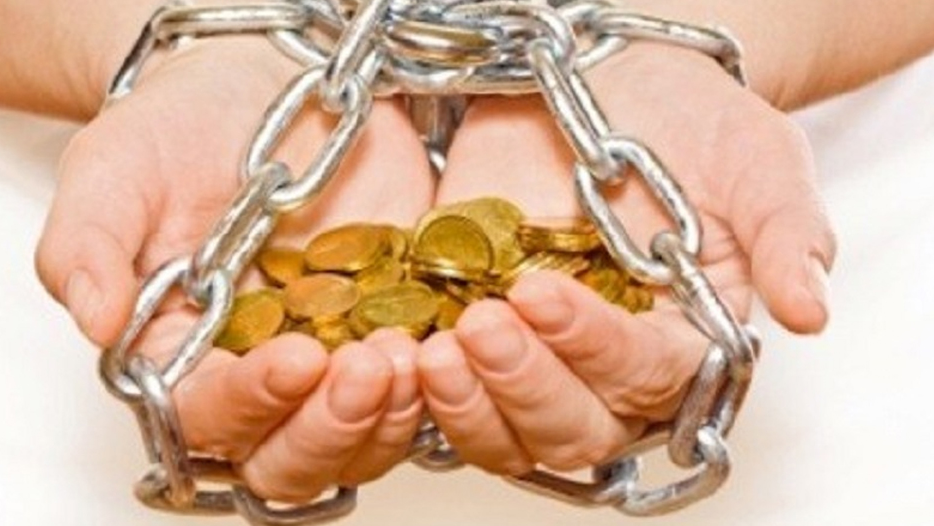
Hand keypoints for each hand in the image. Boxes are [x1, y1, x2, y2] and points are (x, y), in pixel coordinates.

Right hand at [34, 39, 433, 500]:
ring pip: (366, 437)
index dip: (252, 403)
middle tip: (366, 371)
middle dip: (332, 428)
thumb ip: (86, 246)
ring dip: (395, 415)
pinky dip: (443, 376)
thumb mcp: (114, 172)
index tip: (293, 359)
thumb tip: (93, 320)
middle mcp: (260, 371)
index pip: (210, 417)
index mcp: (184, 357)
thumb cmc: (177, 131)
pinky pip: (427, 382)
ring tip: (413, 355)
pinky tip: (456, 338)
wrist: (260, 86)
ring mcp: (335, 354)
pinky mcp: (395, 323)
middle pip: (293, 455)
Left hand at [418, 44, 835, 473]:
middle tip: (486, 327)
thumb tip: (810, 312)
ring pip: (500, 428)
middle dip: (524, 386)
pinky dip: (417, 385)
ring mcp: (531, 351)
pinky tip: (396, 351)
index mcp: (677, 339)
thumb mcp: (756, 161)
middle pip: (569, 426)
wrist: (608, 79)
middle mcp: (602, 362)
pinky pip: (441, 387)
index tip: (547, 294)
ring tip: (434, 349)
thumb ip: (786, 236)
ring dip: (466, 403)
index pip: (645, 379)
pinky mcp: (467, 322)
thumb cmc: (691, 121)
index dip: (597, 350)